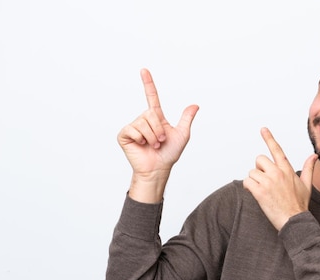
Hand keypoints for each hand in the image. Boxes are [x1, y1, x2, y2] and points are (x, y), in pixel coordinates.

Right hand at [117, 69, 198, 201]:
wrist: (158, 169)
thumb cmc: (169, 154)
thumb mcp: (182, 135)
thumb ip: (186, 119)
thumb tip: (195, 105)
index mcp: (156, 118)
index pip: (152, 97)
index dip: (148, 83)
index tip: (144, 70)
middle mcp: (144, 120)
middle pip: (150, 113)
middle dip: (158, 130)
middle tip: (160, 141)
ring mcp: (133, 127)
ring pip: (143, 123)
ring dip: (152, 137)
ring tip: (153, 145)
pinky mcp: (124, 135)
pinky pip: (133, 130)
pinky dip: (140, 139)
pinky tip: (141, 146)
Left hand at [243, 128, 317, 230]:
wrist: (294, 220)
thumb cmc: (299, 204)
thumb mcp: (306, 185)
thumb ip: (308, 168)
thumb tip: (314, 156)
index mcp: (287, 170)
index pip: (277, 150)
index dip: (269, 138)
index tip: (263, 129)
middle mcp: (277, 173)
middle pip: (259, 159)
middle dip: (259, 169)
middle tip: (264, 180)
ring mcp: (268, 182)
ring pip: (251, 172)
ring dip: (253, 181)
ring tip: (263, 191)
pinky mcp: (260, 192)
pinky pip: (247, 182)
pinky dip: (248, 188)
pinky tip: (256, 194)